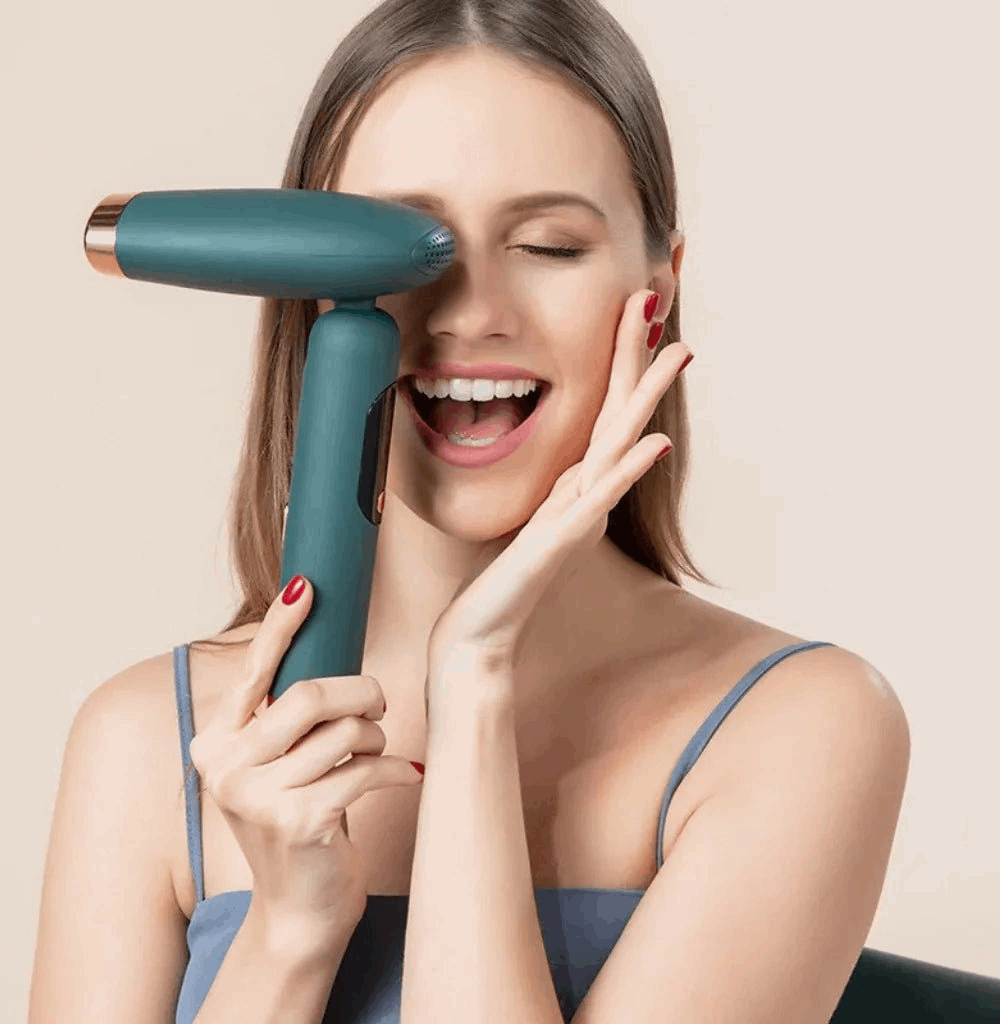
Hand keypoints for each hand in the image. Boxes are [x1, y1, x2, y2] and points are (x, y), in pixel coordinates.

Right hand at [188, 575, 423, 952]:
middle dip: (361, 691)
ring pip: (345, 731)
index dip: (281, 626)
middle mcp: (226, 768)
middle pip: (310, 695)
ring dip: (376, 736)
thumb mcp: (275, 765)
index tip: (306, 587)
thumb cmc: (296, 818)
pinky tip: (402, 776)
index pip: (252, 672)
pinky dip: (394, 769)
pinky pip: (366, 769)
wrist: (300, 908)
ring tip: (378, 752)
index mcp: (215, 743)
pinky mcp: (299, 821)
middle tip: (380, 701)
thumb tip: (321, 640)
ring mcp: (258, 798)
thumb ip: (284, 715)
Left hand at [426, 289, 689, 696]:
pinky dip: (626, 470)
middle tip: (656, 296)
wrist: (483, 629)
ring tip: (679, 353)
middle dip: (637, 354)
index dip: (618, 358)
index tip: (632, 306)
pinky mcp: (562, 540)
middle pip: (618, 411)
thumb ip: (559, 489)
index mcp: (575, 478)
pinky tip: (651, 444)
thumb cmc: (506, 575)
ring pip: (619, 443)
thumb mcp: (534, 515)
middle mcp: (585, 489)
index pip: (603, 406)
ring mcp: (579, 513)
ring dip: (647, 397)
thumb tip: (573, 464)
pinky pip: (599, 498)